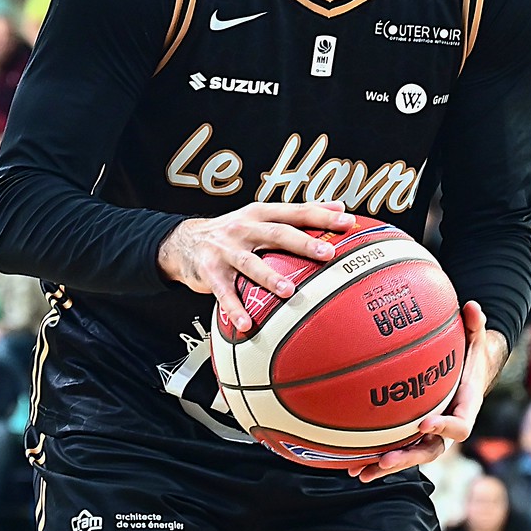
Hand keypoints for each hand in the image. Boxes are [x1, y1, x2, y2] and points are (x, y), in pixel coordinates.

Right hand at [157, 201, 355, 332]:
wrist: (183, 241)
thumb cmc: (233, 232)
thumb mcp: (261, 216)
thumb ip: (297, 214)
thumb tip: (339, 207)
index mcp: (261, 214)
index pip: (295, 211)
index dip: (321, 215)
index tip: (346, 221)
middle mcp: (243, 228)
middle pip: (276, 233)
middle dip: (302, 242)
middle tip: (327, 253)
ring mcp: (225, 250)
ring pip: (250, 263)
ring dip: (270, 277)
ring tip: (289, 291)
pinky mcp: (209, 272)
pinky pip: (224, 293)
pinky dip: (235, 309)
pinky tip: (247, 323)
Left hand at [355, 301, 504, 482]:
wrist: (468, 375)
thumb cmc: (470, 355)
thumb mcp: (475, 339)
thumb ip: (475, 325)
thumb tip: (471, 306)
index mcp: (465, 408)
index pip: (460, 426)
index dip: (444, 428)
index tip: (424, 423)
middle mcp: (447, 427)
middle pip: (431, 451)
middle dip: (409, 457)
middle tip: (386, 458)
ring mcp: (430, 435)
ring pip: (411, 456)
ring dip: (388, 466)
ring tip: (361, 472)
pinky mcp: (414, 436)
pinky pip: (397, 451)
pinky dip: (375, 462)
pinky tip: (350, 467)